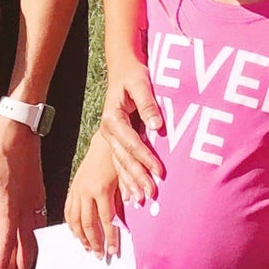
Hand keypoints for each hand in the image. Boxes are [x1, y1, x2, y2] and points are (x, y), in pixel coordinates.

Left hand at [0, 119, 46, 268]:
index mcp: (10, 203)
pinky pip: (37, 218)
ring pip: (34, 231)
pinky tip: (32, 236)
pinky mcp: (38, 190)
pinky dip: (35, 233)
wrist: (21, 129)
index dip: (3, 261)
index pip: (7, 239)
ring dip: (31, 251)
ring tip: (29, 266)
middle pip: (26, 242)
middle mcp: (26, 204)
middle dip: (23, 265)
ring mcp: (35, 197)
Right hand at [65, 138, 125, 258]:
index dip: (110, 238)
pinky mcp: (73, 187)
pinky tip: (75, 233)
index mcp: (102, 190)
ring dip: (81, 236)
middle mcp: (86, 191)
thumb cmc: (118, 159)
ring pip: (75, 219)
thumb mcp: (125, 178)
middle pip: (88, 223)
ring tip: (87, 248)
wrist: (104, 142)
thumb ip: (124, 200)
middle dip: (94, 242)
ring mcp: (77, 189)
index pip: (106, 220)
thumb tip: (126, 222)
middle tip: (100, 255)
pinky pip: (68, 210)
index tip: (114, 251)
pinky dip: (71, 224)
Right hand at [94, 58, 164, 200]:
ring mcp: (110, 137)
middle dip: (137, 177)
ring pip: (120, 164)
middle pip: (123, 158)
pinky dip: (125, 179)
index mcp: (112, 118)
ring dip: (130, 182)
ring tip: (141, 199)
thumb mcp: (141, 84)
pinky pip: (120, 163)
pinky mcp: (116, 140)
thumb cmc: (133, 75)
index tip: (160, 171)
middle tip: (151, 194)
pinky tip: (130, 195)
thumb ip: (148, 105)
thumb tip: (157, 126)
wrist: (122, 69)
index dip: (145, 158)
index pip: (131, 142)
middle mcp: (108, 131)